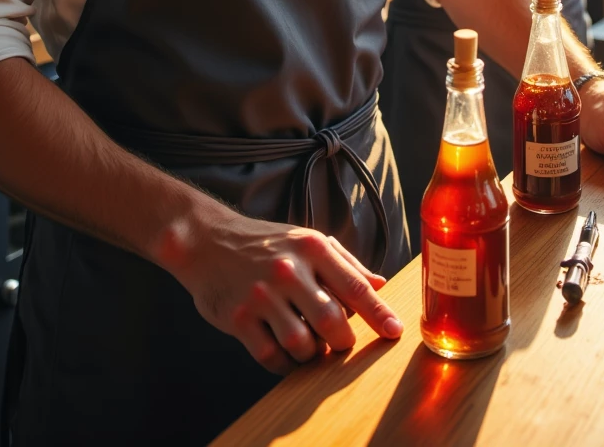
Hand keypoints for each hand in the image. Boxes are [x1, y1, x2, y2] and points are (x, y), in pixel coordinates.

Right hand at [168, 207, 402, 374]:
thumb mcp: (307, 241)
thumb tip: (381, 284)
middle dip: (342, 341)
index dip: (378, 314)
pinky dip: (283, 362)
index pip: (354, 286)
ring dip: (310, 353)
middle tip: (339, 342)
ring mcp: (262, 295)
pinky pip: (271, 356)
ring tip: (307, 342)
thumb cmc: (266, 243)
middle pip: (331, 321)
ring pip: (301, 344)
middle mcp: (288, 270)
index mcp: (312, 248)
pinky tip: (283, 350)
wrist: (208, 241)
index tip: (395, 333)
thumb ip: (346, 263)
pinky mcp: (239, 318)